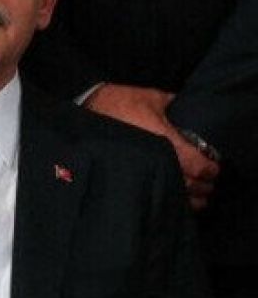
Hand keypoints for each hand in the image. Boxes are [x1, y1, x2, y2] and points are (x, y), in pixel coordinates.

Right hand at [83, 83, 218, 209]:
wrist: (84, 112)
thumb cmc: (117, 103)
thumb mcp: (150, 97)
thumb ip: (173, 102)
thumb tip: (185, 105)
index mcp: (164, 139)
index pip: (197, 165)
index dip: (209, 170)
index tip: (213, 170)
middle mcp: (155, 159)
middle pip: (187, 185)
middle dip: (201, 187)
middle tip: (207, 186)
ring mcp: (140, 170)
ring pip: (171, 195)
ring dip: (187, 199)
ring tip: (194, 199)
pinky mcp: (127, 176)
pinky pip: (151, 194)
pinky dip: (166, 200)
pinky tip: (171, 200)